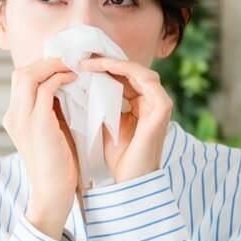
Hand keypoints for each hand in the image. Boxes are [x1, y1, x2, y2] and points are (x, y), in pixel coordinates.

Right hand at [2, 56, 80, 239]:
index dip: (40, 68)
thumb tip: (66, 87)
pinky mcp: (37, 124)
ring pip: (29, 76)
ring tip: (72, 68)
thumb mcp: (49, 132)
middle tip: (68, 62)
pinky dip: (60, 78)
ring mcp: (22, 119)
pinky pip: (46, 89)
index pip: (20, 81)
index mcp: (13, 118)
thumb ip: (51, 111)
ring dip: (53, 66)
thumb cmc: (57, 165)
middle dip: (45, 62)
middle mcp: (13, 116)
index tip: (62, 67)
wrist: (52, 192)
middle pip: (20, 73)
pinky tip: (74, 80)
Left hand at [78, 56, 173, 183]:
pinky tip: (104, 69)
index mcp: (142, 104)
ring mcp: (160, 103)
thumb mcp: (105, 123)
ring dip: (113, 64)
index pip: (124, 78)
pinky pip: (144, 80)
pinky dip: (124, 71)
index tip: (79, 65)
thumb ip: (100, 103)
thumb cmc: (118, 157)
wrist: (129, 180)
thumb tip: (80, 83)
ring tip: (90, 63)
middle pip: (132, 71)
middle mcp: (153, 101)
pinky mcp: (162, 108)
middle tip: (82, 59)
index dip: (103, 69)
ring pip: (138, 71)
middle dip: (107, 62)